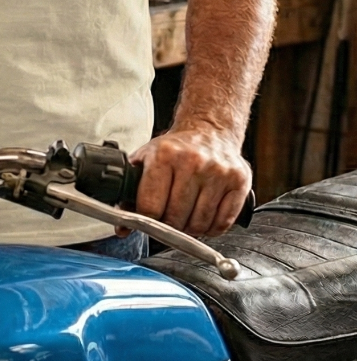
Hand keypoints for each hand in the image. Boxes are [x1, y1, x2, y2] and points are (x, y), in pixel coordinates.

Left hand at [130, 126, 251, 237]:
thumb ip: (130, 194)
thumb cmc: (175, 149)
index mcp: (164, 155)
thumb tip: (122, 229)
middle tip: (168, 220)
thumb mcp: (146, 161)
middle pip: (175, 218)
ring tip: (186, 215)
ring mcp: (218, 172)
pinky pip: (222, 223)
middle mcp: (192, 162)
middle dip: (169, 226)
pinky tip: (204, 215)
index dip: (147, 221)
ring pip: (199, 224)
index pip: (151, 207)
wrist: (209, 130)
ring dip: (190, 229)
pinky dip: (211, 228)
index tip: (148, 221)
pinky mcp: (239, 181)